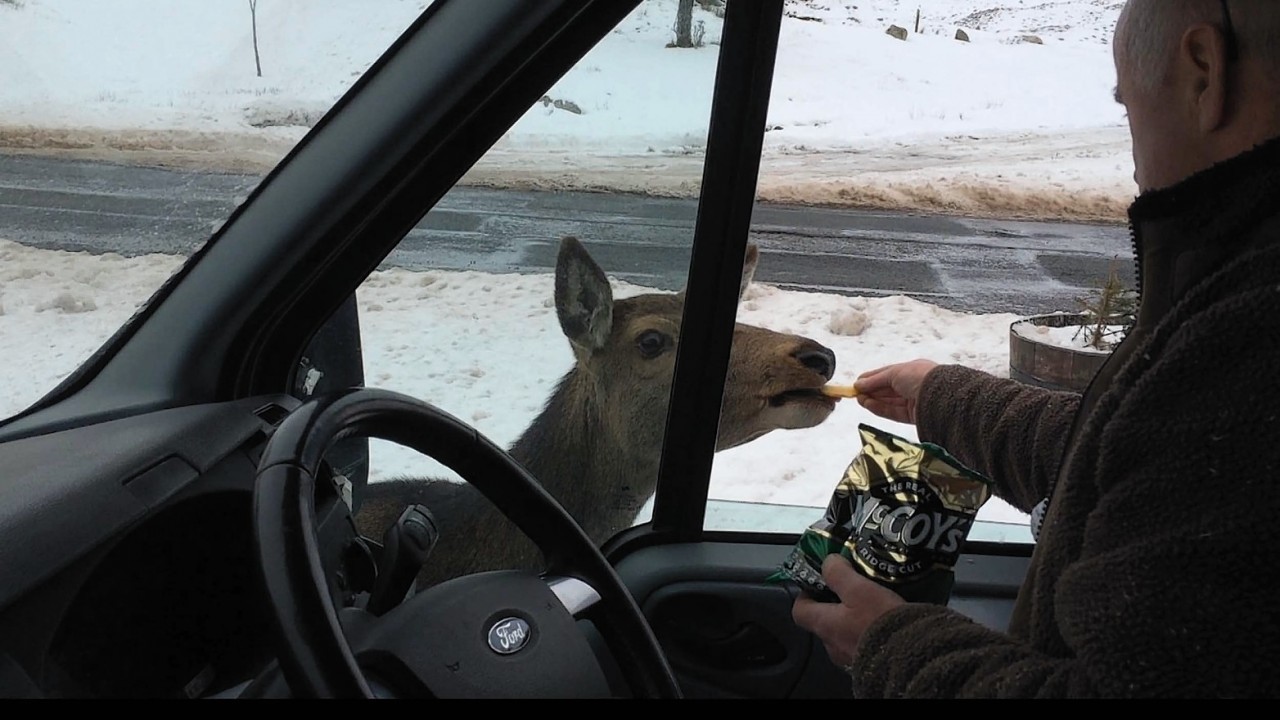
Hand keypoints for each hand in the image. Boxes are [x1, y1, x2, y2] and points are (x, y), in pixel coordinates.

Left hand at [791, 554, 906, 670]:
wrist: (912, 659)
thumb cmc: (880, 621)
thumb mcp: (859, 589)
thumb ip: (838, 574)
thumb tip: (828, 563)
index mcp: (825, 625)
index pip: (799, 611)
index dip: (806, 595)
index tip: (818, 583)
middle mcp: (832, 646)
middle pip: (823, 623)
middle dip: (834, 608)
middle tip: (851, 592)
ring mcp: (850, 660)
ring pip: (843, 636)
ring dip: (852, 623)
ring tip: (872, 608)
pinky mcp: (869, 668)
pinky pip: (862, 648)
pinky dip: (868, 637)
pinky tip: (885, 627)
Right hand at [853, 359, 938, 424]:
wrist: (940, 395)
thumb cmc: (920, 376)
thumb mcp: (894, 372)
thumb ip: (875, 380)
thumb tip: (858, 384)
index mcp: (912, 370)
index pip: (888, 374)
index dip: (872, 378)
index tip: (858, 382)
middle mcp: (913, 385)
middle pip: (887, 389)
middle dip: (871, 390)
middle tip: (855, 393)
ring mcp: (914, 401)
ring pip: (889, 401)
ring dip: (873, 400)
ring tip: (858, 399)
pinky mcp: (913, 416)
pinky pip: (893, 412)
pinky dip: (880, 408)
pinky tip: (868, 405)